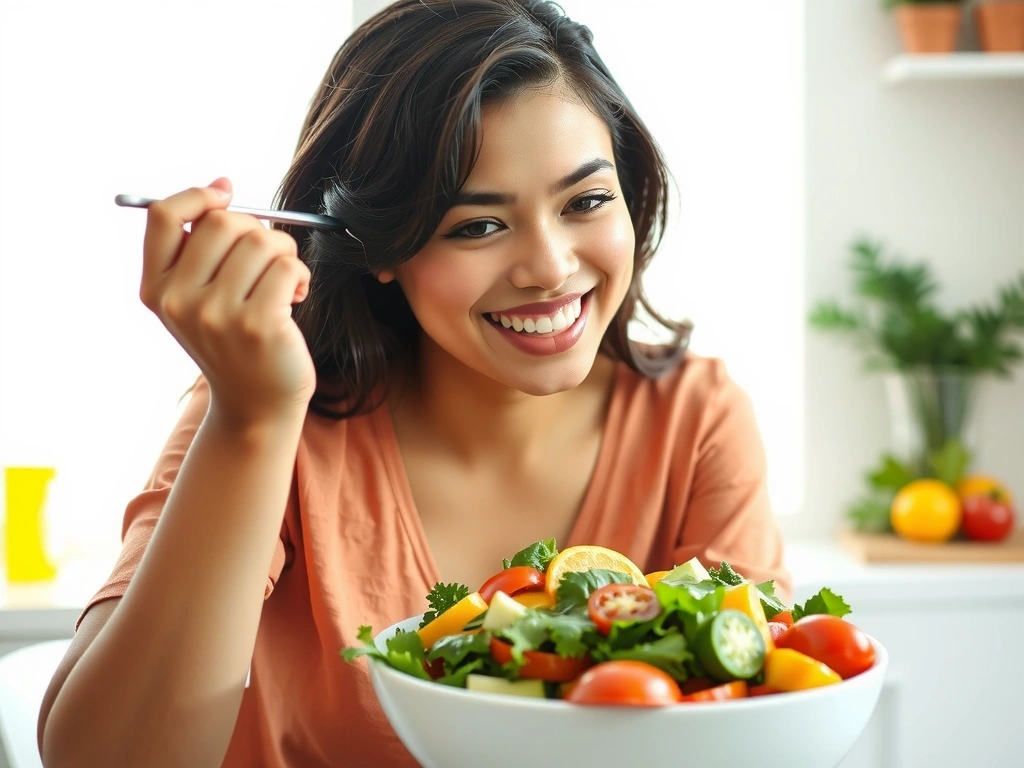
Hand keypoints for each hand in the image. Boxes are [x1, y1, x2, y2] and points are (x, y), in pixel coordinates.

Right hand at [139, 178, 315, 428]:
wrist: (256, 404)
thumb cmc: (235, 341)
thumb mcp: (198, 297)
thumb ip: (199, 248)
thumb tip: (222, 185)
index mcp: (157, 288)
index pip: (163, 215)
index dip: (198, 195)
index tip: (226, 195)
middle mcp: (180, 301)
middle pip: (223, 222)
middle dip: (257, 230)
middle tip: (267, 257)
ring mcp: (217, 315)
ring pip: (262, 242)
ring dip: (285, 254)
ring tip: (284, 282)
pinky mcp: (258, 325)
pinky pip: (288, 267)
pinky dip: (301, 275)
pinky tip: (297, 298)